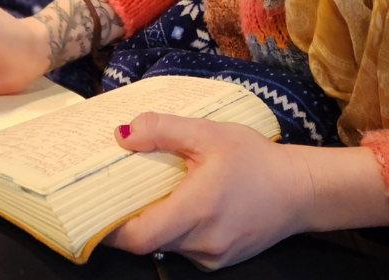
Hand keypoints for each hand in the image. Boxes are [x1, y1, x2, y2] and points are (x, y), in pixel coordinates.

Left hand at [104, 114, 388, 268]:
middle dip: (127, 217)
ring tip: (145, 188)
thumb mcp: (208, 133)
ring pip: (166, 244)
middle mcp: (201, 244)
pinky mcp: (220, 259)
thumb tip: (121, 134)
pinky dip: (173, 227)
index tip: (88, 206)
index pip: (138, 237)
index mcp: (196, 212)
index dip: (109, 227)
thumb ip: (163, 130)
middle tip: (111, 188)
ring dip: (152, 221)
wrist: (300, 190)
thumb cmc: (254, 158)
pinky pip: (184, 247)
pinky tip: (177, 200)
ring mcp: (211, 257)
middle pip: (148, 241)